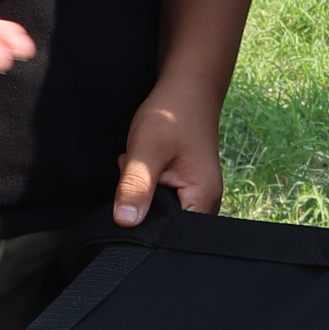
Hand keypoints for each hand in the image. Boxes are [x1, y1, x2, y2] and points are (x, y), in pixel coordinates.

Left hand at [112, 76, 225, 225]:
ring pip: (158, 214)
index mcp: (202, 199)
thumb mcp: (146, 149)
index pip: (174, 238)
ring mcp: (195, 197)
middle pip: (165, 229)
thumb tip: (125, 222)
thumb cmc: (172, 115)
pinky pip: (159, 202)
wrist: (186, 90)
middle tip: (134, 179)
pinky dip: (144, 189)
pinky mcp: (184, 189)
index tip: (130, 206)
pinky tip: (142, 171)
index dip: (147, 230)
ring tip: (141, 171)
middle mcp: (204, 203)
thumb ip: (135, 186)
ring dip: (141, 197)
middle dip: (141, 209)